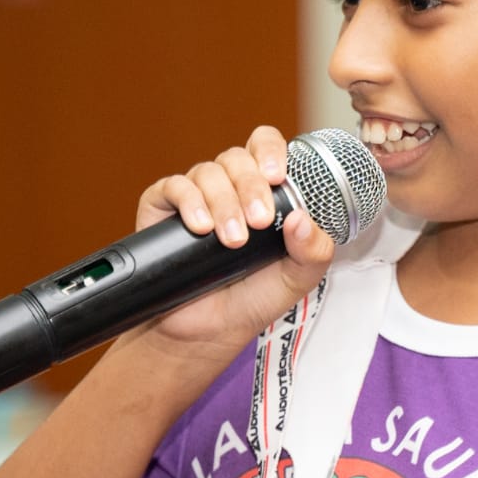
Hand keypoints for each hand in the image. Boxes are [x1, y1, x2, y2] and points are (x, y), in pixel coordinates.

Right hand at [126, 126, 335, 367]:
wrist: (207, 330)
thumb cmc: (251, 298)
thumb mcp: (296, 279)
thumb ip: (313, 251)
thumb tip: (301, 219)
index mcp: (263, 190)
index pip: (265, 147)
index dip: (272, 151)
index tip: (278, 176)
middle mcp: (228, 185)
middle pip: (238, 158)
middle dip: (251, 187)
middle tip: (260, 222)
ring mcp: (195, 193)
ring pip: (209, 172)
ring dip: (224, 203)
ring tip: (232, 240)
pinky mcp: (163, 207)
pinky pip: (174, 186)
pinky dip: (190, 202)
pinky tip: (200, 226)